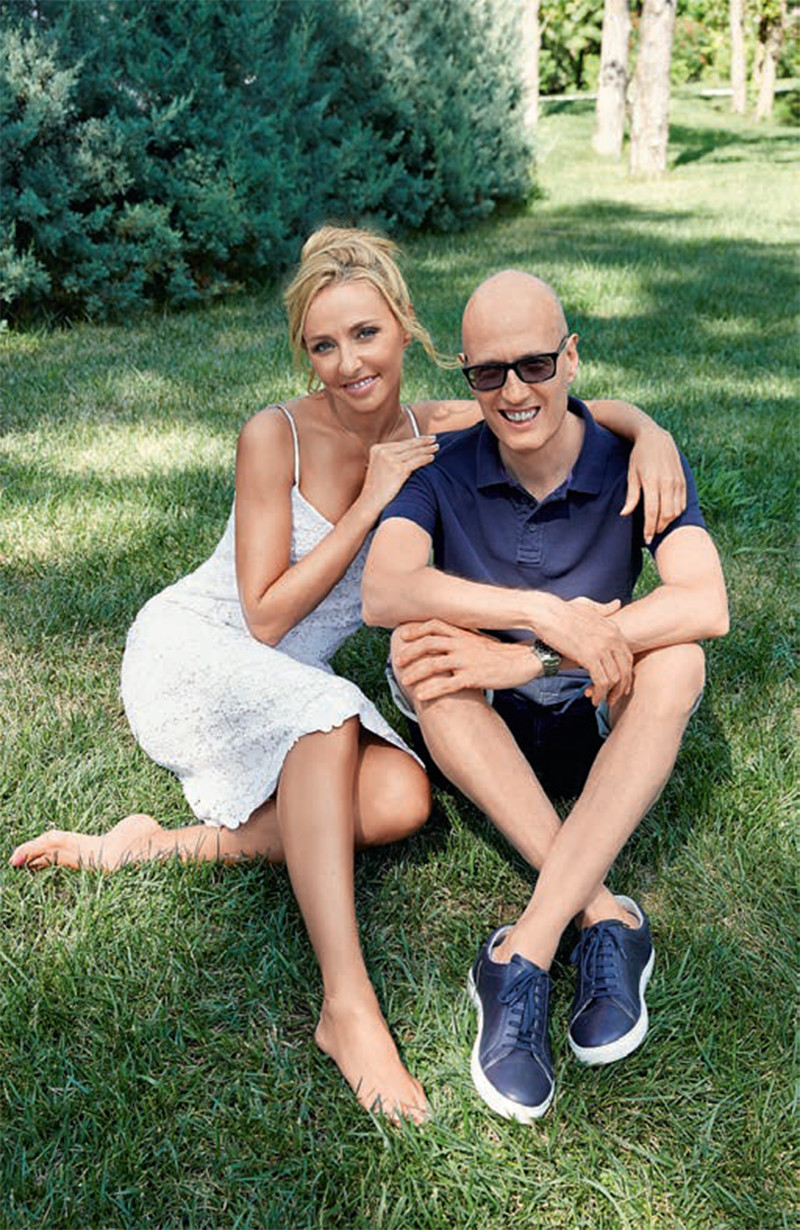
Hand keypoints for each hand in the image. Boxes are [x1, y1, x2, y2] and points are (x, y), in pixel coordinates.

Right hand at [358, 436, 437, 518]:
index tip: (424, 439)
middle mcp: (383, 451)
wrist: (370, 503)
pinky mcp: (398, 469)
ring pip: (414, 452)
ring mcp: (390, 459)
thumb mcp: (380, 467)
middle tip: (434, 439)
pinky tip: (431, 457)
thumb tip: (412, 450)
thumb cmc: (377, 488)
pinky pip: (416, 461)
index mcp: (377, 449)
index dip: (415, 440)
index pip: (401, 443)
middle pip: (408, 445)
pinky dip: (425, 459)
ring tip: (436, 447)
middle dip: (423, 441)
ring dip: (427, 449)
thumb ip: (391, 457)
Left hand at [392, 620, 535, 701]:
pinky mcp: (473, 678)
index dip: (416, 630)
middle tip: (397, 661)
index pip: (433, 625)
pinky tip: (421, 696)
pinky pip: (447, 685)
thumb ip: (462, 639)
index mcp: (463, 634)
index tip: (402, 635)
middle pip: (427, 644)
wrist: (524, 661)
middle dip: (410, 652)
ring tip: (404, 680)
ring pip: (433, 665)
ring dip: (415, 672)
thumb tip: (446, 641)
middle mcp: (462, 644)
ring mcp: (466, 661)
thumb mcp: (479, 640)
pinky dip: (432, 690)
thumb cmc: (501, 653)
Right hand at [533, 595, 632, 705]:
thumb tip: (617, 603)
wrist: (546, 613)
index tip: (621, 686)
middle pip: (625, 670)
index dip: (626, 674)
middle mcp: (612, 638)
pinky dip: (599, 694)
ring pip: (615, 679)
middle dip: (621, 688)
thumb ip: (604, 608)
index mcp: (613, 629)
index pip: (627, 657)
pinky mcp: (589, 657)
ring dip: (609, 694)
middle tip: (613, 698)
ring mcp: (602, 648)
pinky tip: (593, 699)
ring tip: (600, 701)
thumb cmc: (562, 610)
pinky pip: (601, 681)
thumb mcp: (588, 606)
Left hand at [622, 424, 686, 542]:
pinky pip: (682, 502)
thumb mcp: (631, 474)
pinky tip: (668, 516)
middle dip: (659, 528)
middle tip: (651, 534)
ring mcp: (677, 482)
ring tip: (658, 526)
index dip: (649, 528)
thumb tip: (625, 514)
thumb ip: (631, 495)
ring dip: (668, 522)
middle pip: (666, 514)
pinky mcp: (683, 481)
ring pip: (676, 510)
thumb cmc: (639, 456)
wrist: (655, 438)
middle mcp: (667, 483)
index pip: (651, 512)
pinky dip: (676, 513)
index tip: (646, 539)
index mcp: (652, 482)